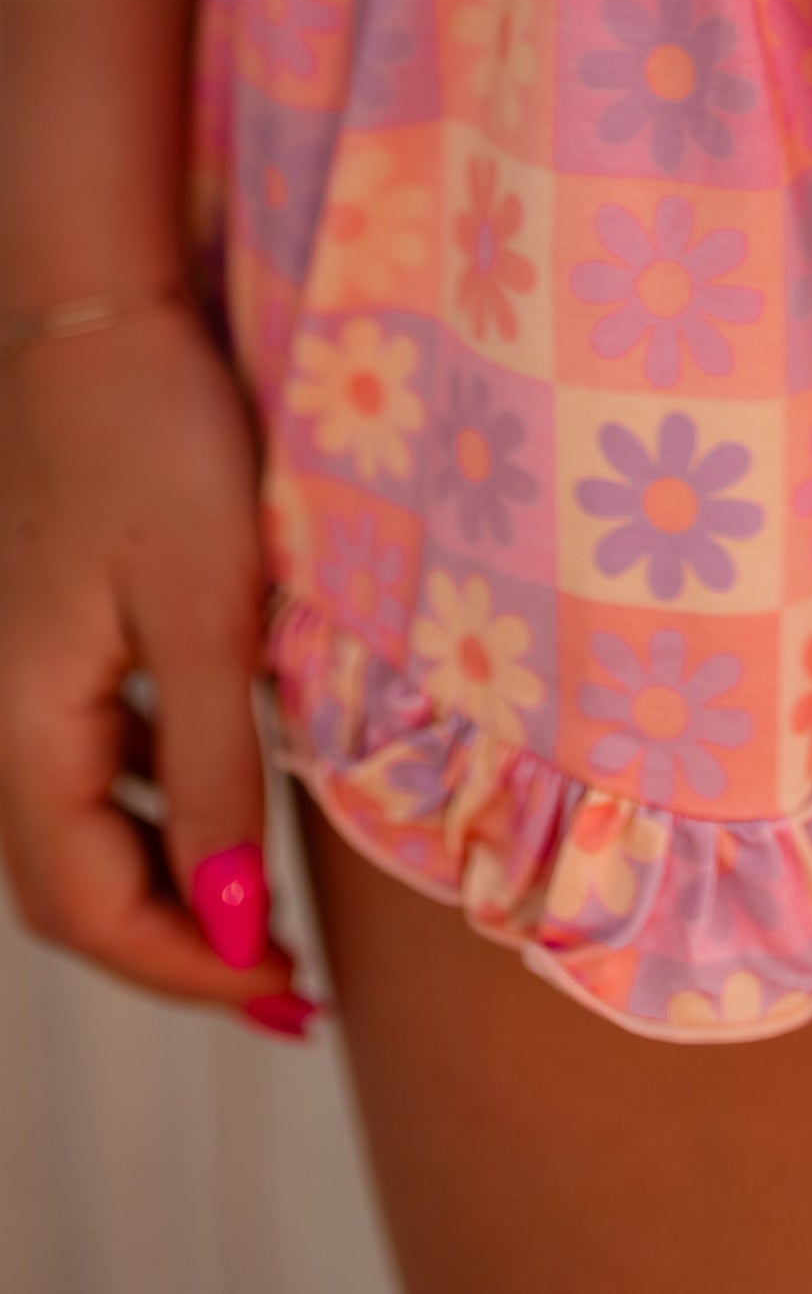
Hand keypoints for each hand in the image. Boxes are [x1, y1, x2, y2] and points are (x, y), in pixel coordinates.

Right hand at [0, 295, 303, 1017]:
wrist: (98, 311)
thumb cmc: (157, 440)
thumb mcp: (208, 610)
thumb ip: (214, 770)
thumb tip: (234, 921)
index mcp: (24, 727)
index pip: (88, 909)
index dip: (186, 968)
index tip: (285, 993)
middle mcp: (3, 717)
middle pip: (72, 887)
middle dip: (177, 948)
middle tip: (289, 989)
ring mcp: (21, 674)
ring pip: (81, 827)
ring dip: (170, 884)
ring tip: (268, 917)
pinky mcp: (53, 632)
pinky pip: (93, 758)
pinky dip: (157, 806)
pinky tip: (224, 796)